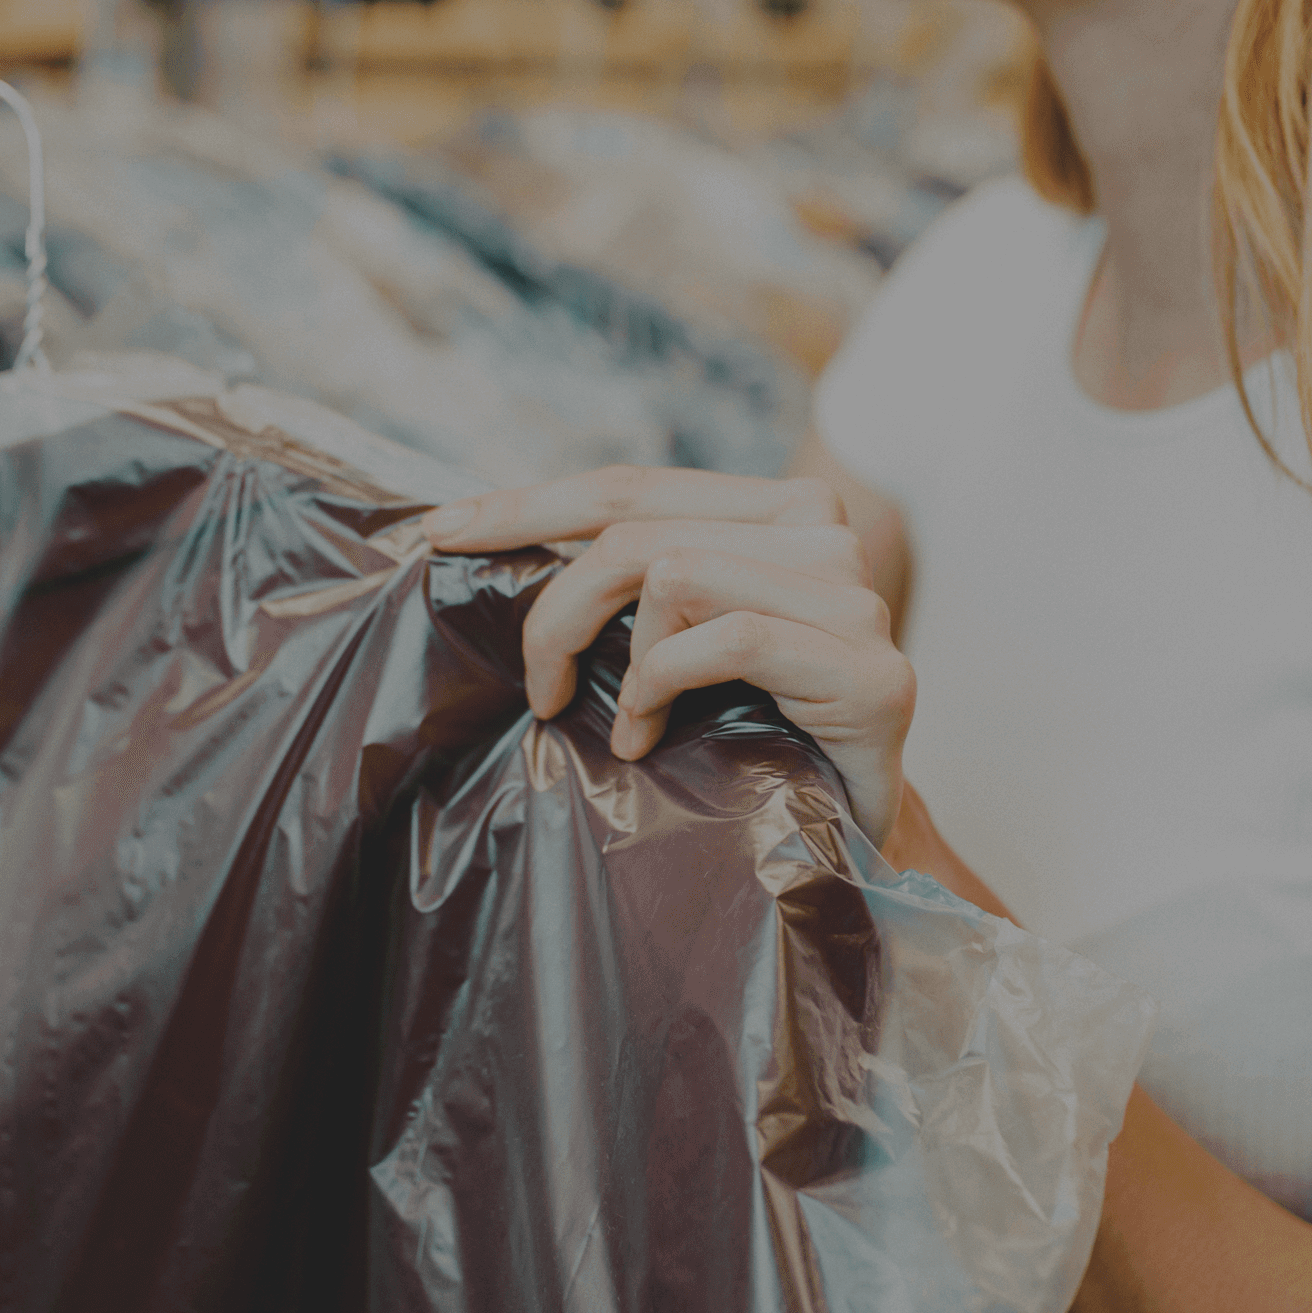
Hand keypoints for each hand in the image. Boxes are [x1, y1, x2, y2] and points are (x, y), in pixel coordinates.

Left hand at [423, 465, 914, 841]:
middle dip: (561, 609)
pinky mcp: (869, 668)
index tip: (442, 531)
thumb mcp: (690, 634)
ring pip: (674, 578)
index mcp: (781, 508)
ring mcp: (855, 596)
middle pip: (640, 534)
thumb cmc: (761, 730)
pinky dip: (664, 689)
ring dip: (626, 666)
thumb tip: (504, 541)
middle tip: (541, 686)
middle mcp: (827, 532)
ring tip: (630, 727)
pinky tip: (651, 737)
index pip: (633, 487)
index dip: (530, 505)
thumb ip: (640, 579)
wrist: (860, 825)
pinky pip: (726, 640)